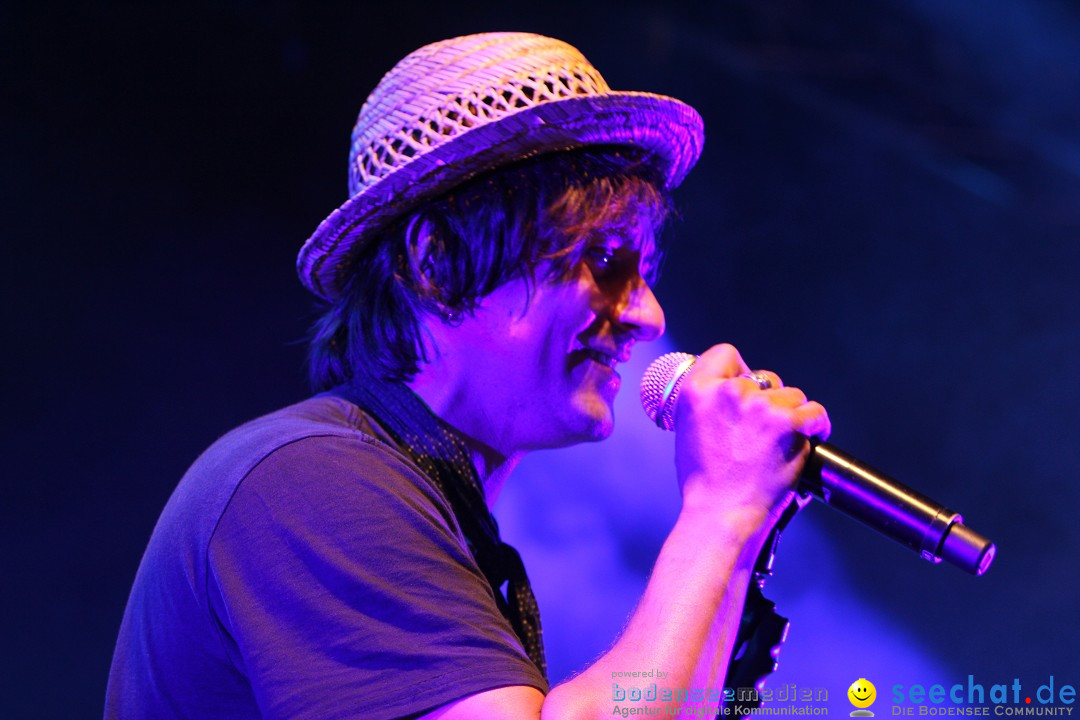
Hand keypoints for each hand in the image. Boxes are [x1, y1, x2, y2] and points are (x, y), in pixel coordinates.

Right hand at [673, 344, 830, 534]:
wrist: (720, 514)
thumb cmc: (704, 481)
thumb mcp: (689, 429)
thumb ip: (708, 403)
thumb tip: (729, 391)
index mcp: (697, 390)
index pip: (725, 354)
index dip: (739, 369)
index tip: (747, 386)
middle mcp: (728, 391)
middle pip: (764, 378)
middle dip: (769, 400)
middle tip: (764, 431)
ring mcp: (760, 406)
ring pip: (792, 395)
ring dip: (792, 416)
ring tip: (782, 443)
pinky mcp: (788, 423)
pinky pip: (815, 412)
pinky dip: (816, 427)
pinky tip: (808, 439)